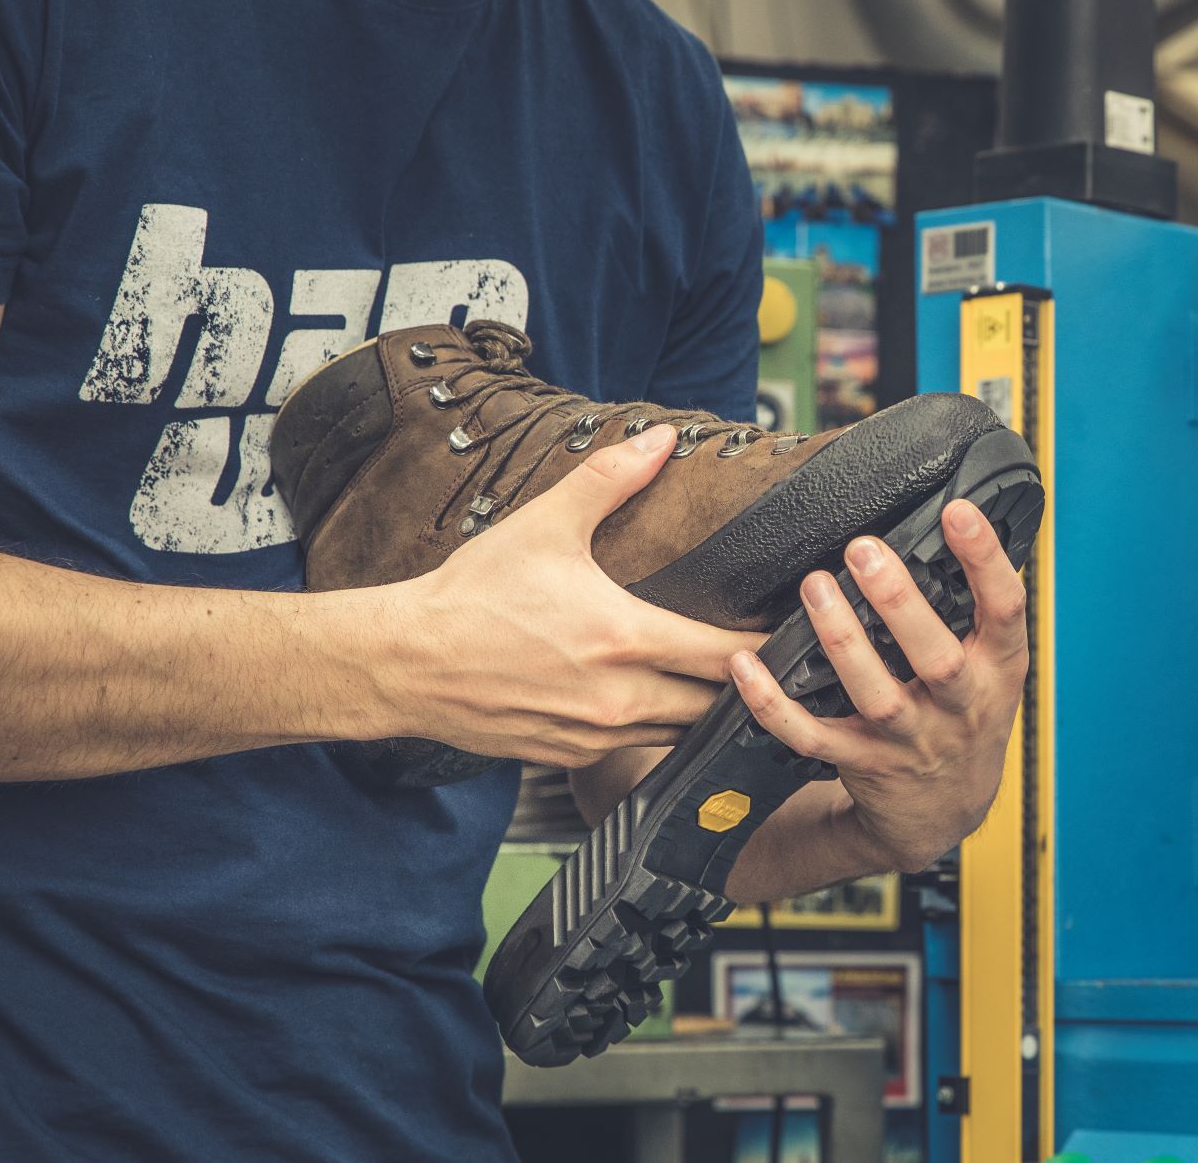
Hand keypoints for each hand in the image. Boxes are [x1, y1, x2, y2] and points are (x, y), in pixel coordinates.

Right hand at [373, 425, 762, 768]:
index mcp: (624, 638)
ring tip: (718, 684)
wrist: (405, 661)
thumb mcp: (544, 525)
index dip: (769, 649)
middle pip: (716, 705)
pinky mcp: (569, 757)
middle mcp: (619, 698)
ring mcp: (595, 736)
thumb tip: (661, 440)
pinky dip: (653, 729)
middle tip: (765, 662)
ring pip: (678, 733)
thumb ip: (610, 480)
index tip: (791, 633)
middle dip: (743, 685)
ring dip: (701, 712)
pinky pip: (634, 750)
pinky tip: (654, 703)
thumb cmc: (472, 594)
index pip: (728, 657)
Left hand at [728, 500, 1027, 873]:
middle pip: (937, 659)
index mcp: (997, 671)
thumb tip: (959, 515)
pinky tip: (746, 664)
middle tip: (865, 548)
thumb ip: (976, 608)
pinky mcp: (860, 762)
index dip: (986, 561)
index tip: (958, 510)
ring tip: (816, 586)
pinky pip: (810, 735)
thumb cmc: (964, 715)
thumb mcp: (992, 666)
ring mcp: (908, 741)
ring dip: (842, 641)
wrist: (944, 812)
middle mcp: (959, 708)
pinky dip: (773, 704)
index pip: (1005, 611)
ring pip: (875, 696)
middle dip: (900, 603)